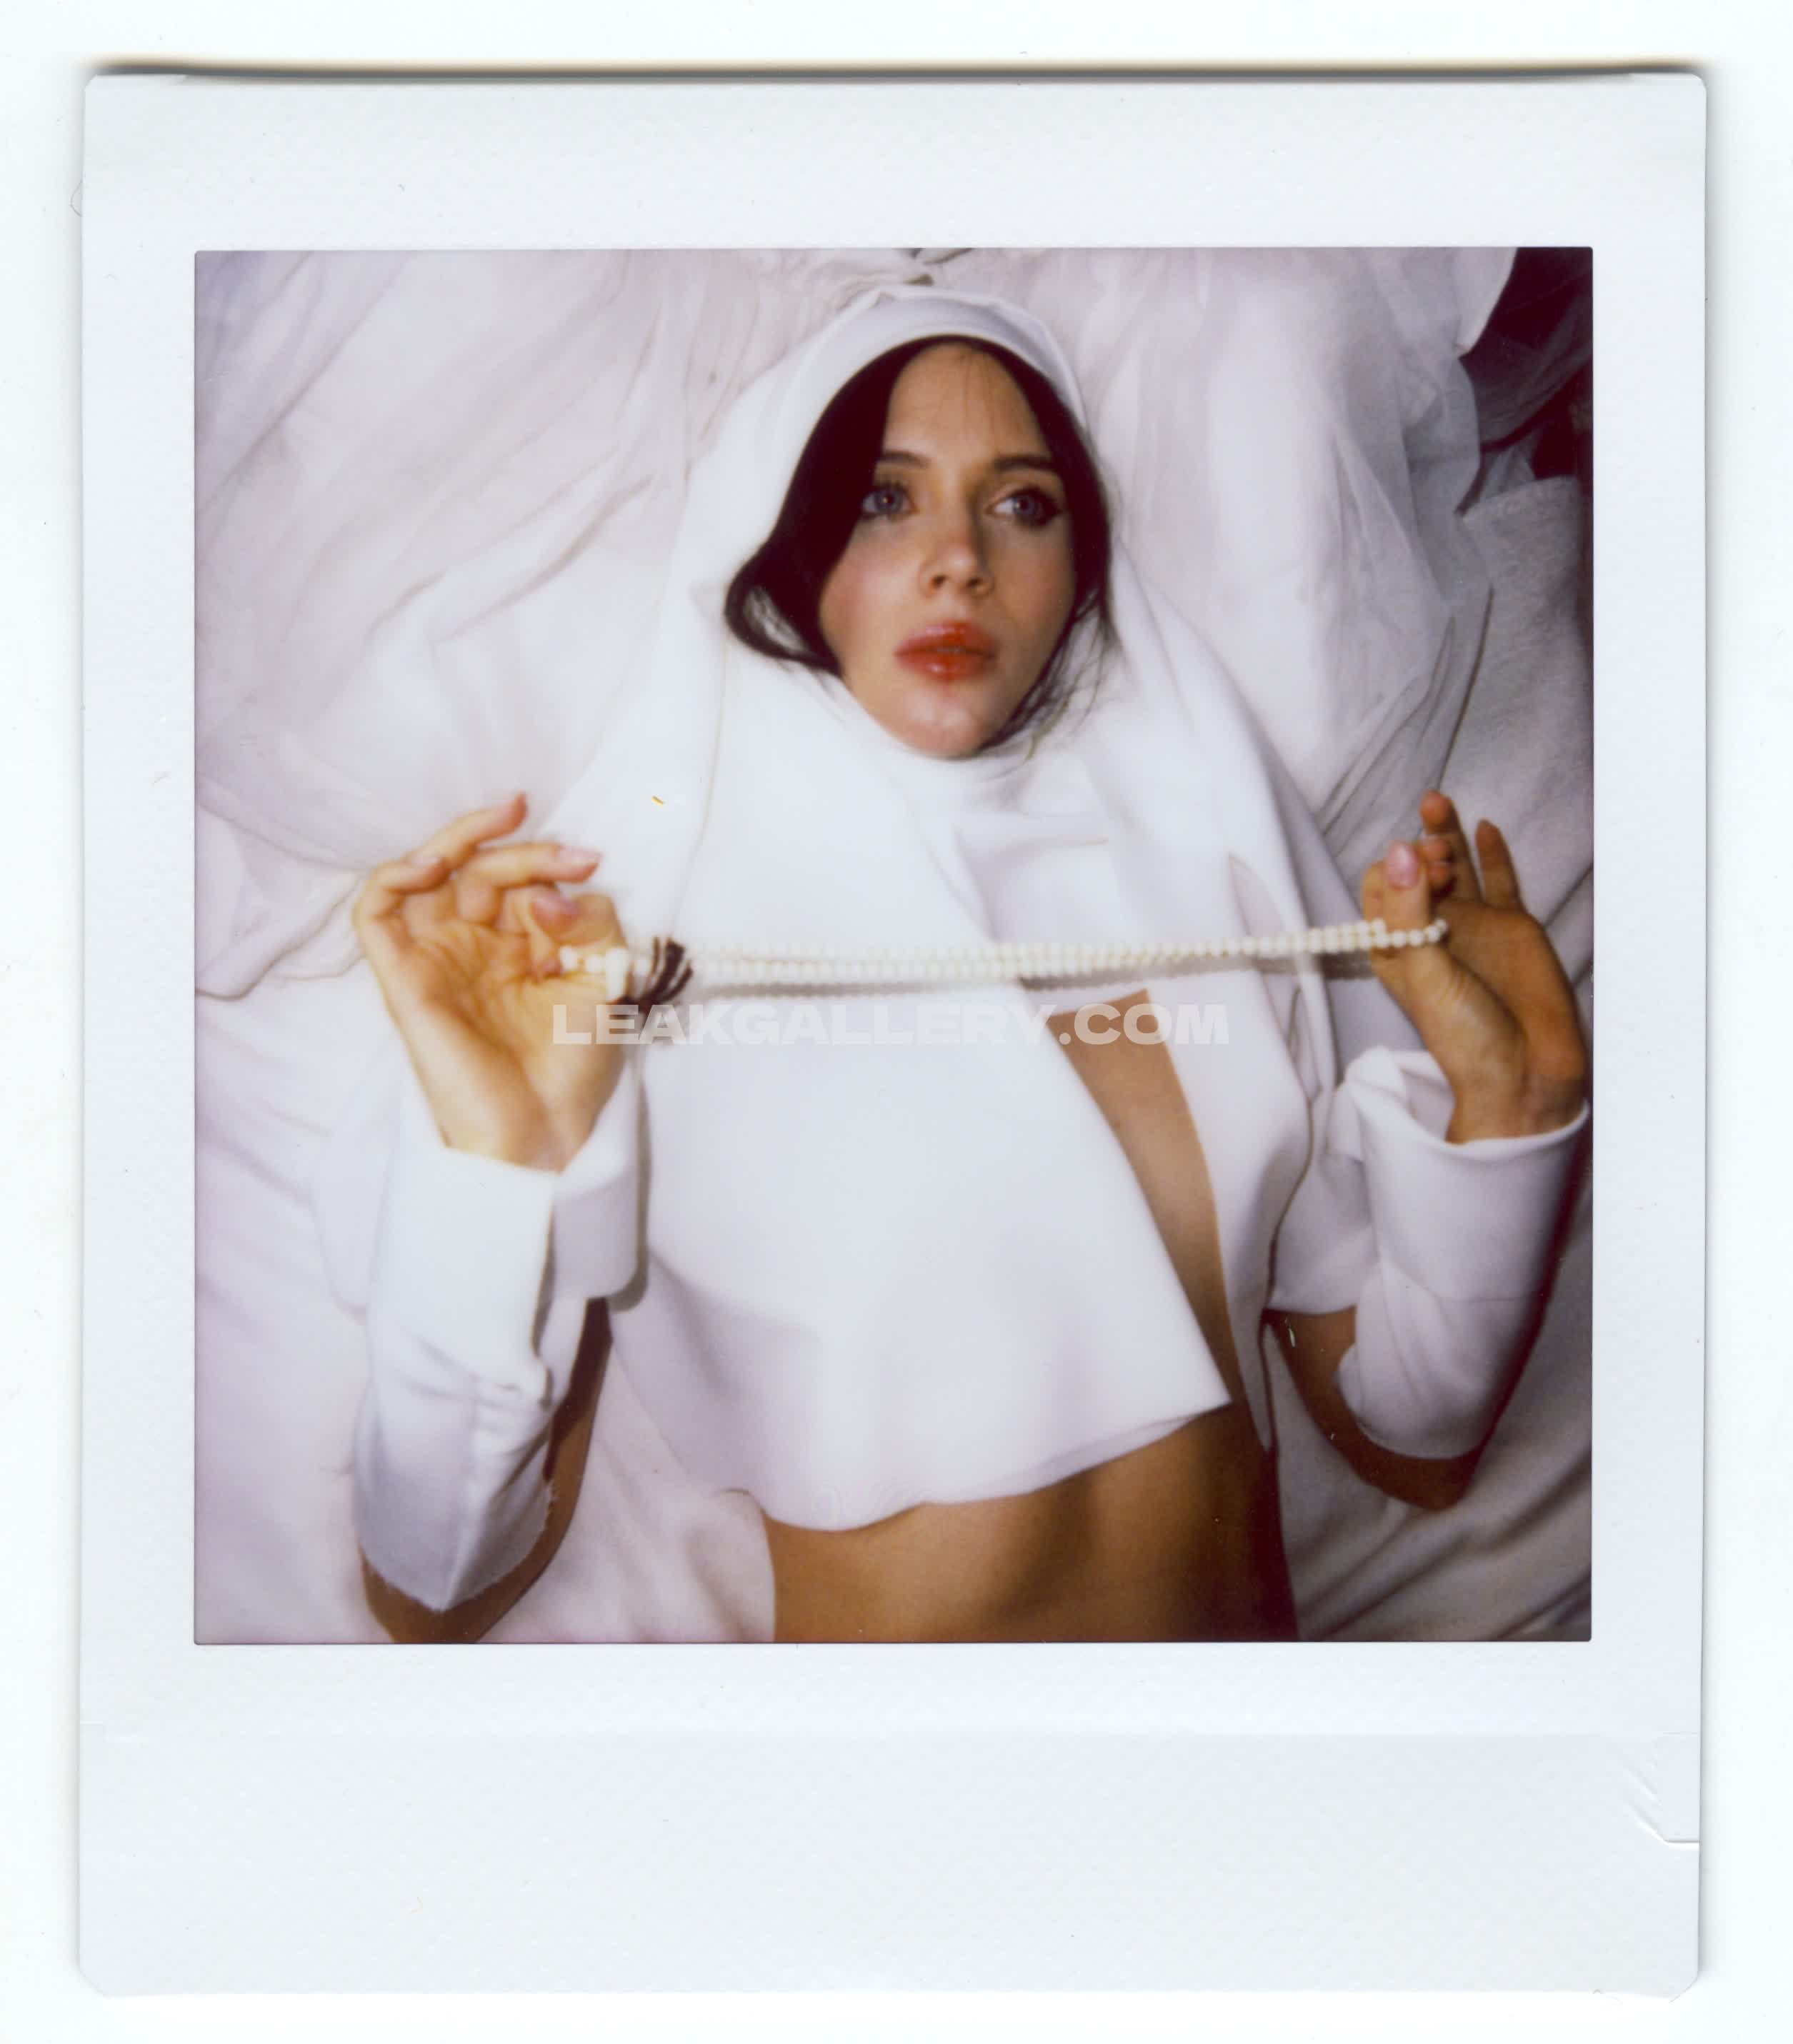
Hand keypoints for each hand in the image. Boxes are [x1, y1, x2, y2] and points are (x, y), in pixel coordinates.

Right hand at [352, 794, 627, 1169]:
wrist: (547, 1129)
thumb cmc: (574, 1063)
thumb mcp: (606, 977)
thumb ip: (590, 923)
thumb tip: (543, 894)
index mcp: (518, 943)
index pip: (521, 879)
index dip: (553, 862)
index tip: (589, 863)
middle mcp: (472, 944)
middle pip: (479, 870)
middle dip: (525, 852)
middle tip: (570, 857)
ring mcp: (436, 957)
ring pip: (427, 874)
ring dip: (461, 840)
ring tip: (505, 822)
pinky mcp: (403, 978)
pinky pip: (376, 913)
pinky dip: (394, 876)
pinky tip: (432, 865)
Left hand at [1361, 791, 1587, 1141]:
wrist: (1526, 1069)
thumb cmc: (1464, 1035)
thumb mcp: (1426, 974)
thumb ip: (1411, 913)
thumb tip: (1400, 850)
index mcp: (1395, 947)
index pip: (1382, 889)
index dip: (1396, 872)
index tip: (1420, 878)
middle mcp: (1430, 930)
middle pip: (1415, 871)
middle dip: (1420, 852)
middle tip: (1437, 857)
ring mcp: (1472, 924)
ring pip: (1453, 867)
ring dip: (1443, 836)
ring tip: (1436, 802)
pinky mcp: (1511, 925)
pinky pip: (1500, 880)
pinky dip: (1491, 853)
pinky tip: (1483, 826)